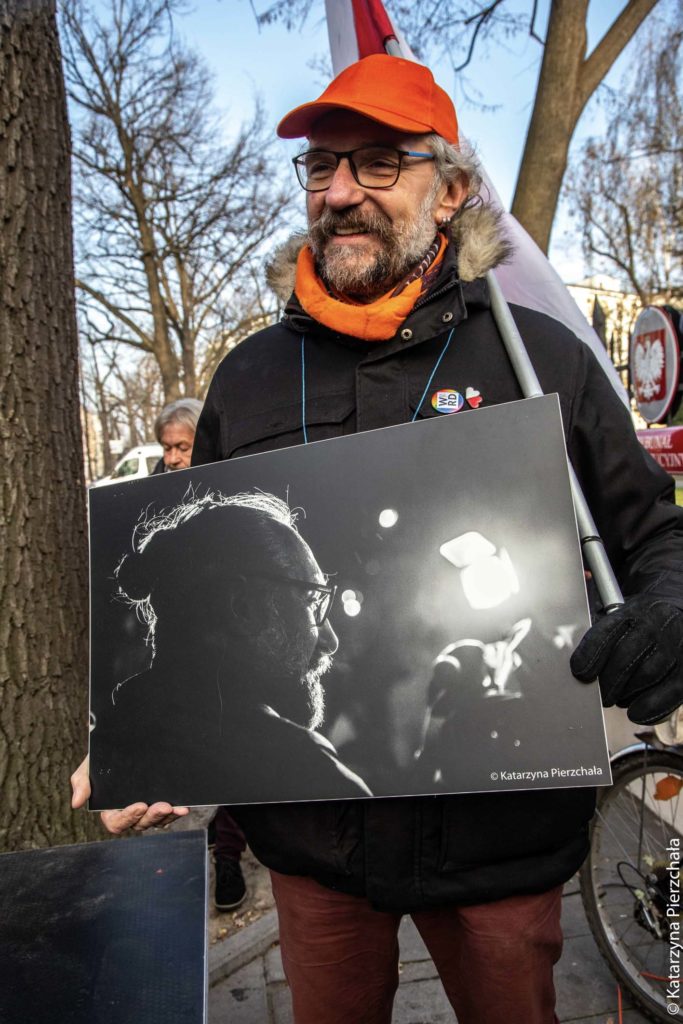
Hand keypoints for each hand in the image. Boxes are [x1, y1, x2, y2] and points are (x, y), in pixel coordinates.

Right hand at [70, 755, 189, 833]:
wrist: (120, 745)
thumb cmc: (101, 759)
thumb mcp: (88, 768)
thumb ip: (81, 783)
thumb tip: (76, 803)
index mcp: (110, 811)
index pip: (117, 823)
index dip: (128, 817)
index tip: (139, 805)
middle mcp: (128, 813)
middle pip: (140, 824)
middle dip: (152, 816)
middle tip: (163, 806)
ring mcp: (145, 810)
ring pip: (156, 822)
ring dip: (167, 817)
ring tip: (178, 808)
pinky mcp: (159, 803)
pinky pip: (168, 814)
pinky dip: (176, 812)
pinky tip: (184, 807)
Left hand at [570, 595, 682, 724]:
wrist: (679, 617)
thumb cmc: (643, 624)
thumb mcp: (622, 618)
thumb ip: (602, 638)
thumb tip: (580, 669)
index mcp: (636, 610)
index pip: (607, 631)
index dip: (590, 654)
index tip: (580, 672)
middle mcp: (658, 624)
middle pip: (626, 658)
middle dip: (607, 682)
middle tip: (600, 695)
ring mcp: (678, 645)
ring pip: (646, 676)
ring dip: (626, 694)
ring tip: (618, 698)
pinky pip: (670, 693)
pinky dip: (649, 708)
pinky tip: (636, 711)